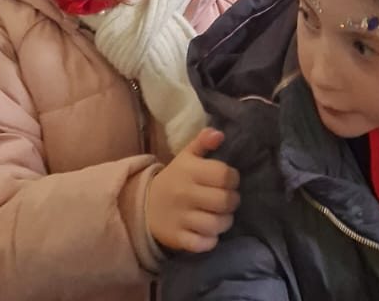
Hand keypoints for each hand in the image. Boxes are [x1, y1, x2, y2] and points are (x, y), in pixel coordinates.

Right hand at [145, 127, 240, 252]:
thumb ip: (203, 142)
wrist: (145, 206)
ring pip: (215, 225)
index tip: (230, 181)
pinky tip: (211, 233)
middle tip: (230, 200)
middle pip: (223, 201)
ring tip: (223, 216)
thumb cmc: (174, 179)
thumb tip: (220, 134)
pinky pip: (203, 244)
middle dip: (233, 201)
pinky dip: (211, 240)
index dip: (233, 178)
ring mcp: (181, 218)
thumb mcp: (186, 156)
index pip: (223, 175)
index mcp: (189, 171)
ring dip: (225, 222)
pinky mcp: (178, 238)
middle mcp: (185, 194)